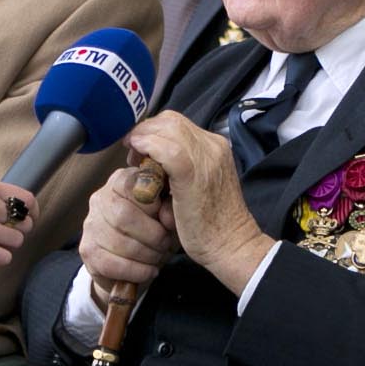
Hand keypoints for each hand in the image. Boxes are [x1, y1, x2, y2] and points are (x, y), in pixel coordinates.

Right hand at [79, 162, 179, 301]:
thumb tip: (167, 218)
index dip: (153, 205)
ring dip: (147, 255)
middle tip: (165, 244)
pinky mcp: (88, 251)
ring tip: (158, 257)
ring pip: (118, 242)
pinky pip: (111, 264)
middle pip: (124, 216)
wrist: (132, 262)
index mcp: (121, 181)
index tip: (167, 220)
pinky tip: (149, 271)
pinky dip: (136, 271)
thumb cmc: (154, 230)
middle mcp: (100, 198)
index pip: (132, 185)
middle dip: (153, 236)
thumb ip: (171, 209)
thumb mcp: (168, 214)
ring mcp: (90, 225)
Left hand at [125, 113, 272, 295]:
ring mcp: (205, 157)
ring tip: (134, 159)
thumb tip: (151, 161)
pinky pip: (166, 149)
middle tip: (133, 154)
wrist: (231, 245)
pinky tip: (137, 155)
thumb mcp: (199, 186)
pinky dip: (148, 146)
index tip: (139, 150)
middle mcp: (213, 146)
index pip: (177, 123)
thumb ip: (182, 168)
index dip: (153, 131)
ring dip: (144, 139)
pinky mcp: (192, 173)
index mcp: (215, 147)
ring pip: (167, 127)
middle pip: (170, 120)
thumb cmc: (211, 224)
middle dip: (145, 131)